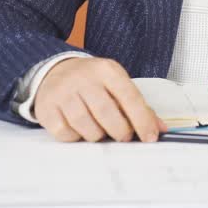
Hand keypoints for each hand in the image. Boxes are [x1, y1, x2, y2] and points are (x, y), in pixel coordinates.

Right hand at [33, 57, 166, 142]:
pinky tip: (78, 128)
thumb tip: (159, 129)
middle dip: (120, 132)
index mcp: (107, 70)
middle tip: (123, 136)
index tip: (150, 138)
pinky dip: (76, 137)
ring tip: (99, 130)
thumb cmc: (92, 83)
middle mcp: (84, 79)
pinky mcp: (47, 108)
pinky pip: (66, 134)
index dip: (142, 120)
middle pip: (108, 114)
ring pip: (87, 128)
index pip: (130, 97)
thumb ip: (138, 106)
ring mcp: (63, 93)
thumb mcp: (116, 85)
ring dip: (97, 136)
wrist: (54, 71)